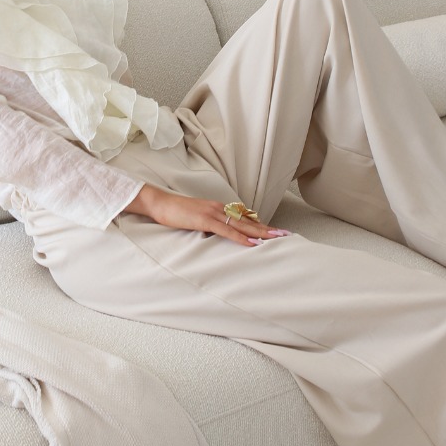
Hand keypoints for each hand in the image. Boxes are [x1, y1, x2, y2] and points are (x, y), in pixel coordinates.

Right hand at [123, 184, 289, 246]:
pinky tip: (253, 243)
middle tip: (286, 235)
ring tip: (278, 238)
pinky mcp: (205, 220)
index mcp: (218, 208)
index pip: (244, 218)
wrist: (159, 203)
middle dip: (268, 229)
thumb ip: (209, 224)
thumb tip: (219, 233)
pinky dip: (242, 237)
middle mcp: (220, 208)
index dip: (260, 225)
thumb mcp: (196, 219)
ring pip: (243, 225)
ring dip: (261, 232)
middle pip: (249, 220)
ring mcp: (213, 213)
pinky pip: (227, 230)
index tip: (275, 231)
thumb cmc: (175, 212)